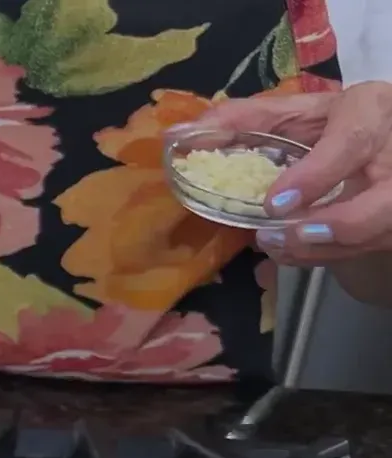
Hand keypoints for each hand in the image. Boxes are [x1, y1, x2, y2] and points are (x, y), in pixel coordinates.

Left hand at [187, 82, 391, 265]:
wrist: (382, 134)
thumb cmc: (334, 121)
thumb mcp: (296, 111)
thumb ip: (243, 120)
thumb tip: (178, 135)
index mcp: (370, 111)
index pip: (352, 142)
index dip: (316, 176)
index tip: (273, 204)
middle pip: (386, 202)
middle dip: (338, 227)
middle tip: (281, 236)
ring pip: (379, 231)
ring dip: (326, 248)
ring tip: (277, 246)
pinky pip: (369, 245)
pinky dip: (329, 255)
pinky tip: (294, 250)